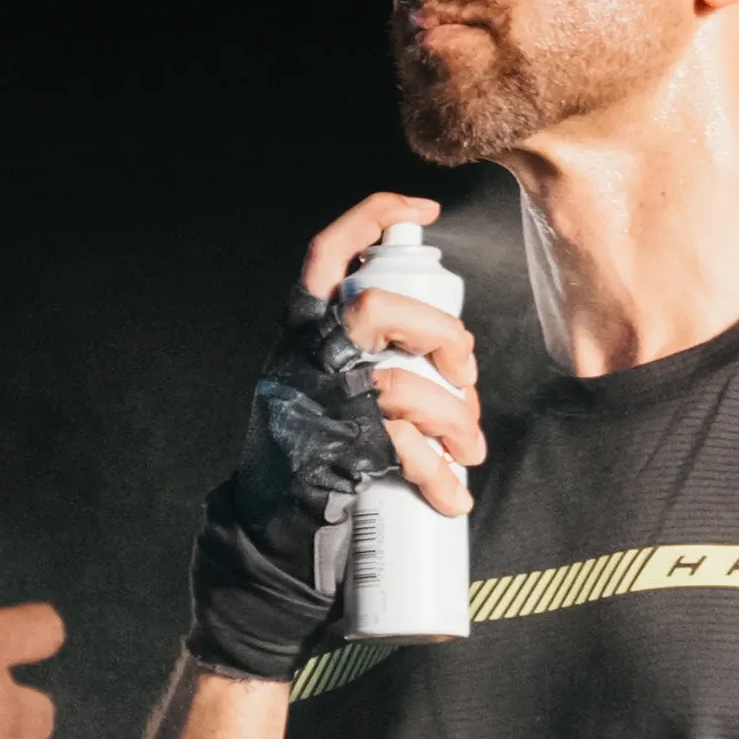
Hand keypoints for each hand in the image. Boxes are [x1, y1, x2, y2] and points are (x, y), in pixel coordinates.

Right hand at [304, 193, 482, 521]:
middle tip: (466, 375)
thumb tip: (451, 355)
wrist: (268, 526)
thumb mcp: (323, 381)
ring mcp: (319, 402)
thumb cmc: (313, 448)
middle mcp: (305, 355)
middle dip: (440, 334)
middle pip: (378, 310)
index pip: (328, 252)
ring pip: (399, 384)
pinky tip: (452, 495)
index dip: (373, 218)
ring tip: (470, 451)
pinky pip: (402, 450)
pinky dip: (438, 474)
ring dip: (452, 419)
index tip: (424, 212)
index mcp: (304, 329)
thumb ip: (366, 353)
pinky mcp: (334, 449)